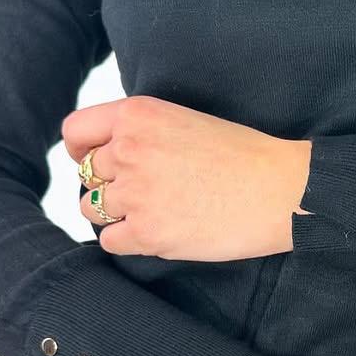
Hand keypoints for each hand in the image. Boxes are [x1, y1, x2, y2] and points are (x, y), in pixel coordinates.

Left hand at [62, 96, 311, 259]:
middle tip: (143, 192)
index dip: (80, 150)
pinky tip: (158, 232)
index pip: (76, 132)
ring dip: (115, 213)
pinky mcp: (147, 233)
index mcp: (138, 115)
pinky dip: (128, 240)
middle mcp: (129, 150)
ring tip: (152, 212)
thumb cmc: (244, 155)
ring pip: (91, 208)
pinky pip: (110, 241)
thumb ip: (144, 132)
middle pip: (87, 175)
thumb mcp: (186, 120)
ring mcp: (135, 193)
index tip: (91, 161)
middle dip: (109, 185)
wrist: (280, 189)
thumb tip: (109, 154)